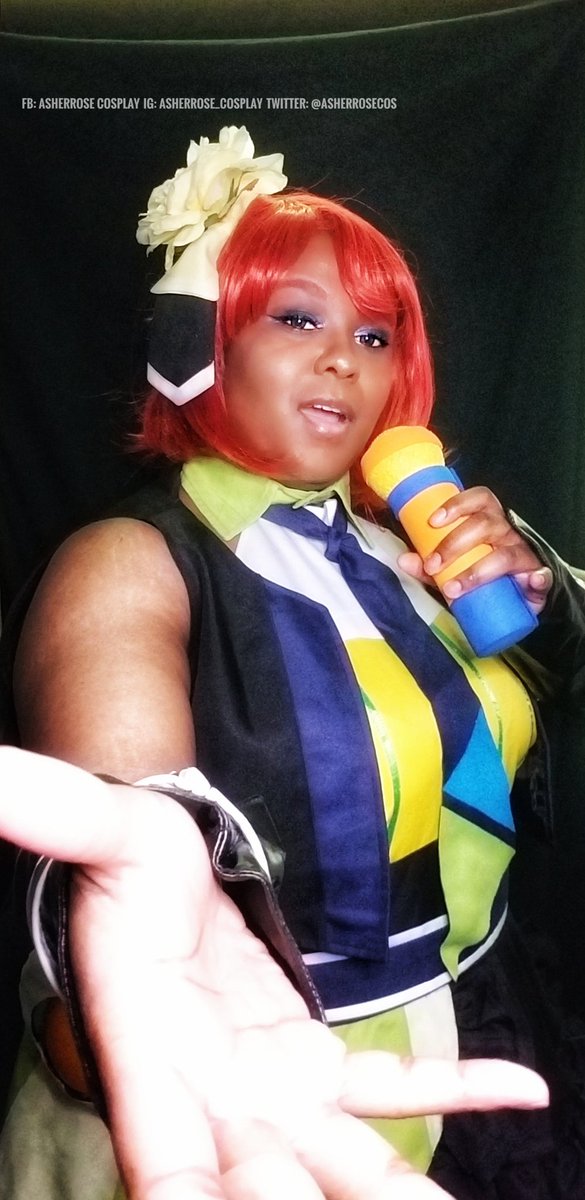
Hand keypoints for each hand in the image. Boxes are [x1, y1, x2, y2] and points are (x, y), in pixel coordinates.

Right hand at [0, 747, 547, 1199]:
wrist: (174, 873)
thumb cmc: (129, 860)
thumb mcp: (97, 828)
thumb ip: (48, 811)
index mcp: (147, 1053)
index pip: (166, 1158)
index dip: (200, 1197)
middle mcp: (208, 1097)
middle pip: (264, 1182)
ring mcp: (269, 1092)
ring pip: (339, 1160)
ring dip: (397, 1191)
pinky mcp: (317, 1067)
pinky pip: (390, 1086)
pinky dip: (454, 1089)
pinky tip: (521, 1089)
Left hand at [398, 486, 551, 612]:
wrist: (518, 598)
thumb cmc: (481, 573)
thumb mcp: (452, 569)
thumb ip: (430, 567)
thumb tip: (404, 561)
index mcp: (486, 521)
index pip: (478, 499)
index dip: (457, 504)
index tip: (433, 521)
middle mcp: (505, 532)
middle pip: (483, 525)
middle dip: (453, 544)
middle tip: (432, 566)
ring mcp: (522, 554)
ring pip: (504, 554)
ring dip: (476, 571)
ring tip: (453, 589)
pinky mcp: (538, 578)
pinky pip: (541, 576)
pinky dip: (537, 579)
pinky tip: (529, 583)